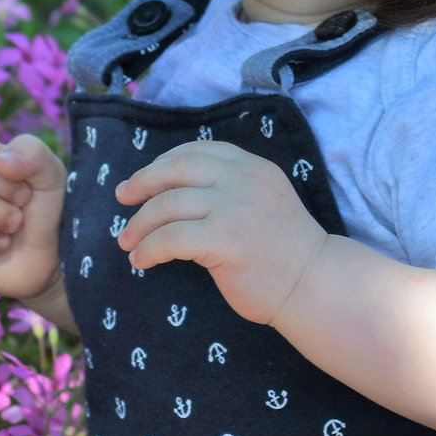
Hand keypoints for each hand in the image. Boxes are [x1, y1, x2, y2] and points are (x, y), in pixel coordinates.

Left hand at [116, 140, 326, 324]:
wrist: (313, 284)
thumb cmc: (284, 252)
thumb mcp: (262, 201)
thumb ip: (231, 187)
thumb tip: (174, 191)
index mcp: (252, 166)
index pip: (196, 151)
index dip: (163, 163)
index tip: (143, 180)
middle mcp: (242, 179)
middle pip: (175, 169)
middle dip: (142, 183)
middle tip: (122, 199)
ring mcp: (233, 208)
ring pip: (167, 205)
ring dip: (139, 224)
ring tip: (127, 242)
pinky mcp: (223, 240)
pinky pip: (170, 238)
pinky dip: (149, 249)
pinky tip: (142, 261)